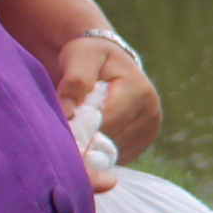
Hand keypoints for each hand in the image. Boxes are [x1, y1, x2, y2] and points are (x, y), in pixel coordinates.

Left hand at [54, 35, 160, 189]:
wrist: (110, 62)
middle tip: (65, 134)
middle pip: (112, 141)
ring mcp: (152, 128)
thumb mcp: (79, 56)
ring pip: (116, 152)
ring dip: (94, 148)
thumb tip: (68, 112)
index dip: (82, 130)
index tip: (61, 129)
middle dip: (86, 141)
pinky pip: (120, 156)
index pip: (108, 123)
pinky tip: (91, 137)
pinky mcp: (147, 139)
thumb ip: (74, 80)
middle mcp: (151, 111)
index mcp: (137, 89)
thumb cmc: (91, 57)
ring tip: (78, 133)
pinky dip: (103, 152)